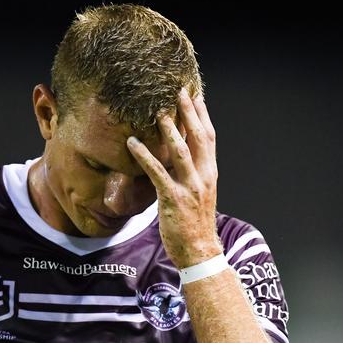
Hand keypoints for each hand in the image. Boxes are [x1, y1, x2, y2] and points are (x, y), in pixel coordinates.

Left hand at [127, 88, 221, 267]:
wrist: (199, 250)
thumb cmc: (195, 223)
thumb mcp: (199, 194)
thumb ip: (192, 174)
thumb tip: (180, 157)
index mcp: (210, 173)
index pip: (208, 137)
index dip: (202, 115)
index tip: (195, 95)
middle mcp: (203, 176)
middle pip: (198, 137)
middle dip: (188, 112)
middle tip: (178, 91)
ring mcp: (189, 187)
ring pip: (180, 151)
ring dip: (168, 129)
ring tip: (156, 111)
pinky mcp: (172, 199)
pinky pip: (156, 172)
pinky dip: (144, 156)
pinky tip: (132, 144)